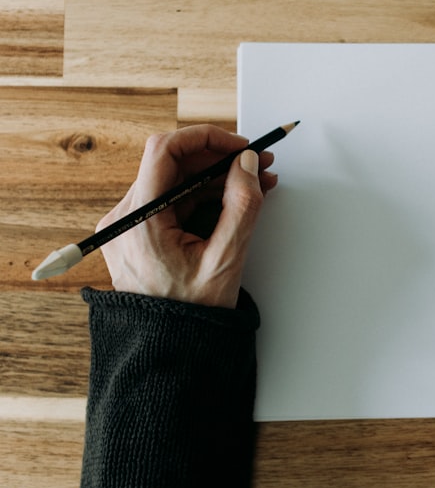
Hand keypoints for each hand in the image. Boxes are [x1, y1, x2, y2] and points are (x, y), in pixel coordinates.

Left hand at [97, 125, 277, 308]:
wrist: (169, 349)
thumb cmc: (191, 313)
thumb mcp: (226, 258)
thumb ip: (242, 205)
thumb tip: (247, 164)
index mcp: (138, 221)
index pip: (165, 151)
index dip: (206, 138)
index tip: (239, 145)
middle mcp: (125, 217)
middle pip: (172, 163)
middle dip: (218, 158)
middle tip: (257, 162)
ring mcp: (129, 225)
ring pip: (175, 180)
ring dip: (215, 177)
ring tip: (255, 182)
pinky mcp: (138, 232)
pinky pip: (173, 199)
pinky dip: (204, 195)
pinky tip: (233, 200)